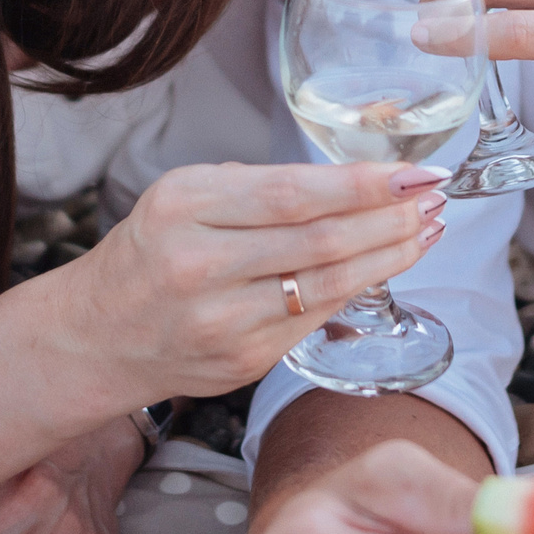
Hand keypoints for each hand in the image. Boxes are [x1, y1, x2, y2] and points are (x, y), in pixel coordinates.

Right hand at [64, 160, 448, 402]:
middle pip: (319, 240)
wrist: (99, 334)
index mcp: (184, 206)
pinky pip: (315, 319)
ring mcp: (222, 321)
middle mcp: (199, 265)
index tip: (413, 171)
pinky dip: (358, 289)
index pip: (293, 193)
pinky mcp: (242, 362)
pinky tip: (385, 266)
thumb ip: (260, 187)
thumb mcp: (187, 195)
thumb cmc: (153, 250)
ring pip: (327, 284)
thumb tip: (355, 178)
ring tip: (427, 230)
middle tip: (433, 197)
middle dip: (391, 218)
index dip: (362, 184)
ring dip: (389, 256)